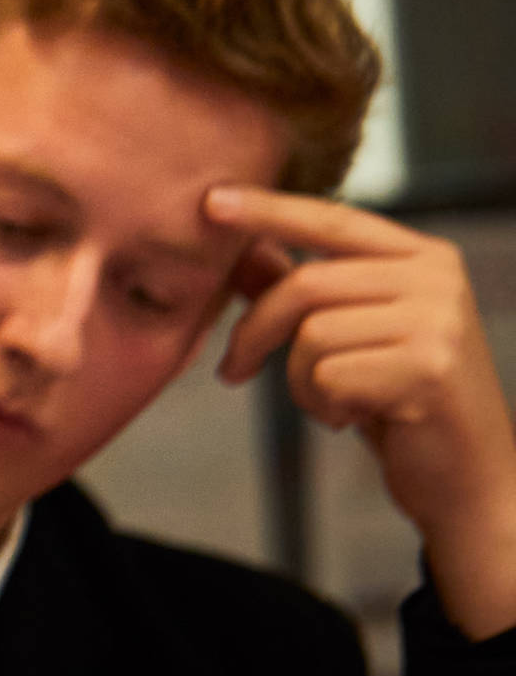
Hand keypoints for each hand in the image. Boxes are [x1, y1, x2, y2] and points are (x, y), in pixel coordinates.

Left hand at [211, 187, 515, 639]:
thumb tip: (244, 251)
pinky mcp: (429, 366)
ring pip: (311, 334)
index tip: (210, 201)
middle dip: (254, 332)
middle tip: (233, 371)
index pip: (332, 219)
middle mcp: (437, 277)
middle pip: (305, 284)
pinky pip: (328, 376)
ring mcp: (439, 319)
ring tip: (335, 402)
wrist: (465, 474)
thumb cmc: (400, 401)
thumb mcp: (350, 336)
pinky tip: (359, 417)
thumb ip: (303, 291)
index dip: (269, 209)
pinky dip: (323, 405)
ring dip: (301, 382)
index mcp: (422, 256)